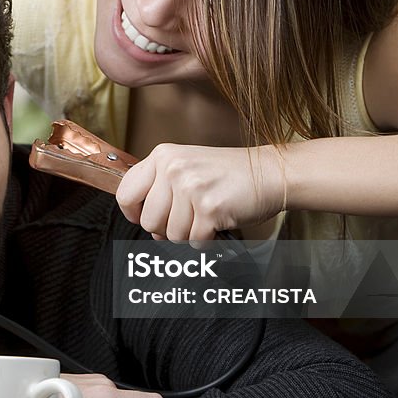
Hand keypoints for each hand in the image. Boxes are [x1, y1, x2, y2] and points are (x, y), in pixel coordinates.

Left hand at [116, 143, 286, 241]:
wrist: (271, 172)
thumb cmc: (230, 174)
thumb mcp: (187, 167)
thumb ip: (161, 188)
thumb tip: (143, 221)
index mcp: (162, 156)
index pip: (126, 193)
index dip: (133, 214)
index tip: (144, 219)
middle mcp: (173, 168)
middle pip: (149, 221)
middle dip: (167, 229)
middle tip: (188, 220)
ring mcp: (190, 187)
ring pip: (172, 235)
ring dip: (190, 235)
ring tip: (206, 218)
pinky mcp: (209, 207)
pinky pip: (194, 241)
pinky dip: (207, 240)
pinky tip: (217, 224)